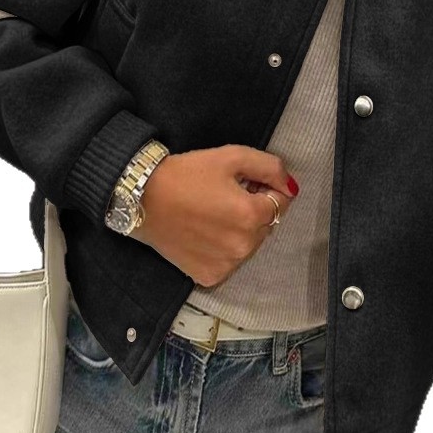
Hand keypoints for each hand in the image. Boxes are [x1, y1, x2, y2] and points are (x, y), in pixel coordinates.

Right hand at [130, 145, 298, 287]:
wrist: (142, 198)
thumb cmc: (185, 174)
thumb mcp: (231, 157)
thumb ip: (269, 167)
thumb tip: (290, 185)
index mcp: (253, 215)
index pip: (282, 201)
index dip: (266, 187)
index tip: (244, 182)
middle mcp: (244, 245)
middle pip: (267, 224)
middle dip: (254, 209)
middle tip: (223, 195)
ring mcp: (227, 264)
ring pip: (249, 244)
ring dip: (240, 230)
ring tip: (211, 214)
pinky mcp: (209, 276)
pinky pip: (229, 261)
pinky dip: (222, 249)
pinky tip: (203, 233)